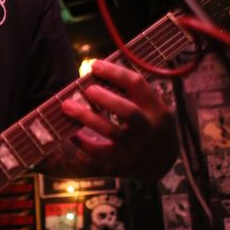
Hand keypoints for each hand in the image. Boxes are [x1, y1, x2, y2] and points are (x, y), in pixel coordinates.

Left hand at [60, 59, 177, 180]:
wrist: (163, 164)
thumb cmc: (152, 127)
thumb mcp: (155, 109)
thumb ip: (135, 94)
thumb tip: (100, 73)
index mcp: (157, 109)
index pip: (138, 85)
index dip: (115, 72)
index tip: (95, 65)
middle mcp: (148, 128)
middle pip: (128, 112)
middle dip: (105, 98)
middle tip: (87, 89)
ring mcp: (135, 147)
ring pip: (110, 131)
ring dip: (86, 117)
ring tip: (67, 105)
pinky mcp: (122, 161)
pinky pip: (100, 153)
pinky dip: (84, 142)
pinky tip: (71, 133)